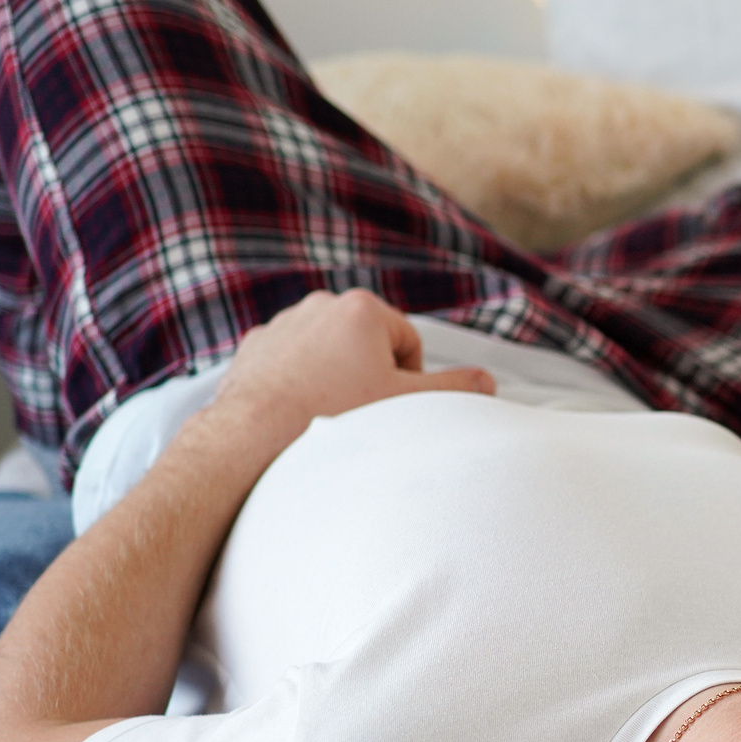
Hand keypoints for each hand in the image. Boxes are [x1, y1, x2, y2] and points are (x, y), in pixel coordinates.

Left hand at [211, 289, 493, 455]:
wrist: (254, 436)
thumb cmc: (334, 416)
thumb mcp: (410, 404)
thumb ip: (456, 389)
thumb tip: (487, 381)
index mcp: (362, 308)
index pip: (408, 342)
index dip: (407, 379)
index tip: (388, 406)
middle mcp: (319, 305)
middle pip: (367, 344)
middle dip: (369, 375)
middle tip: (360, 412)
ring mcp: (282, 324)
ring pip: (328, 354)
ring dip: (334, 379)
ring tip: (326, 414)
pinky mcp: (254, 347)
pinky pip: (291, 364)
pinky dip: (297, 384)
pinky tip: (297, 412)